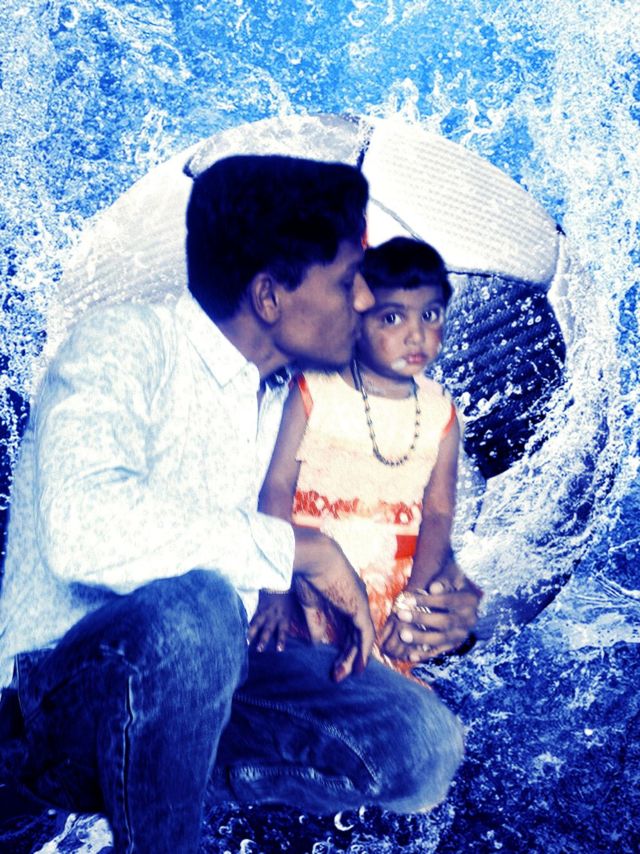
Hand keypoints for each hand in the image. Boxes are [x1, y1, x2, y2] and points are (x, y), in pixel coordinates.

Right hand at [248, 589, 296, 652]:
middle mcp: (274, 616)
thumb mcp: (293, 608)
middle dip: (263, 639)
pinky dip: (248, 623)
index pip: (283, 631)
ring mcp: (264, 612)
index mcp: (284, 617)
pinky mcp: (258, 607)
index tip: (279, 650)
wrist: (279, 582)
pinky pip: (252, 616)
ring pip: (257, 623)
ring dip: (252, 633)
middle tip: (259, 649)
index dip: (281, 640)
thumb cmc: (288, 596)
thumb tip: (300, 630)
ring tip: (246, 641)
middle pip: (268, 629)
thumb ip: (293, 619)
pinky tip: (242, 629)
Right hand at [293, 527, 374, 681]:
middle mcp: (357, 603)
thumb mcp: (311, 605)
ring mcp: (361, 605)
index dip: (345, 647)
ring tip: (342, 675)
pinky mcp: (360, 608)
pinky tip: (359, 667)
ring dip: (354, 658)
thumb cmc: (309, 576)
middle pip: (356, 636)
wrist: (314, 559)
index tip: (337, 663)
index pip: (350, 628)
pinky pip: (366, 635)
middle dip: (347, 657)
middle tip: (337, 675)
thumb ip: (315, 623)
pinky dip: (364, 652)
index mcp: (347, 600)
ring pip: (361, 638)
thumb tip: (317, 643)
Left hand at [379, 575, 481, 661]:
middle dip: (421, 619)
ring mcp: (463, 633)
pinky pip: (440, 650)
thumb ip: (442, 580)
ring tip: (403, 635)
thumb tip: (434, 588)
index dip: (426, 601)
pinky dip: (426, 654)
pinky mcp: (455, 643)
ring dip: (421, 638)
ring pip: (442, 639)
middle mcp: (470, 619)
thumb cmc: (451, 580)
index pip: (446, 601)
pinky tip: (411, 656)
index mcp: (469, 600)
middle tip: (401, 615)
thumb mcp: (449, 574)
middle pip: (445, 622)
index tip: (407, 599)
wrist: (460, 592)